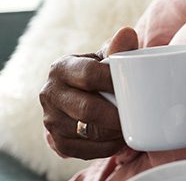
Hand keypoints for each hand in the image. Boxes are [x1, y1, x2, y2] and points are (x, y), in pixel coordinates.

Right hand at [40, 27, 138, 159]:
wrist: (79, 94)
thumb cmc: (98, 71)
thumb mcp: (106, 56)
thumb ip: (118, 47)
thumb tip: (127, 34)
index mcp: (61, 68)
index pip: (89, 75)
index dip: (113, 82)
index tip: (134, 88)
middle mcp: (49, 94)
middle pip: (86, 109)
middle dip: (115, 115)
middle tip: (136, 115)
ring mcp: (50, 120)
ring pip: (86, 132)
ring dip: (112, 133)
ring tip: (130, 127)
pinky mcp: (56, 142)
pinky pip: (83, 150)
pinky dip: (105, 147)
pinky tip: (117, 139)